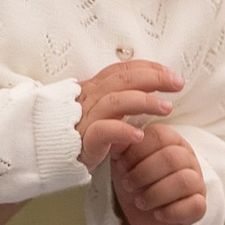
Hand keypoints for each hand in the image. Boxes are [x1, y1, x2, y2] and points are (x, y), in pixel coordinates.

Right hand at [75, 56, 185, 176]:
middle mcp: (87, 99)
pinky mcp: (82, 141)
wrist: (47, 156)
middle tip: (177, 84)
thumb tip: (148, 88)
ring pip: (115, 101)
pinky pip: (102, 131)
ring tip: (166, 108)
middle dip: (153, 78)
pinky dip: (122, 130)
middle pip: (122, 80)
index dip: (148, 68)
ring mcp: (84, 119)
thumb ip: (117, 99)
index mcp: (92, 89)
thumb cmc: (77, 134)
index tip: (171, 74)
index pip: (122, 70)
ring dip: (144, 101)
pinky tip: (140, 135)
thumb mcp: (98, 112)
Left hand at [108, 121, 208, 224]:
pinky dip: (171, 211)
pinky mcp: (199, 206)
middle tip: (128, 185)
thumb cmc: (135, 180)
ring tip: (139, 202)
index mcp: (170, 141)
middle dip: (144, 173)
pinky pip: (195, 205)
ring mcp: (197, 181)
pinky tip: (157, 214)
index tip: (121, 165)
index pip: (159, 135)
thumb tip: (118, 136)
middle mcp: (187, 158)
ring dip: (156, 193)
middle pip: (172, 157)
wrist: (142, 212)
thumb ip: (119, 146)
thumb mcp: (122, 161)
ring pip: (184, 181)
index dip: (137, 151)